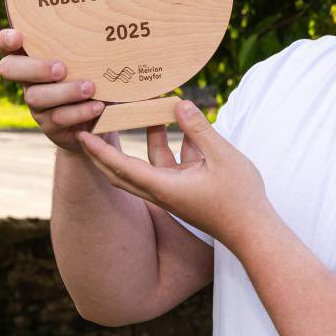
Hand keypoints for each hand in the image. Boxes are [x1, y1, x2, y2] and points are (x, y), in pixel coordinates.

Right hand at [0, 28, 104, 150]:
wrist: (102, 117)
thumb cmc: (95, 76)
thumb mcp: (90, 59)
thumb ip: (86, 44)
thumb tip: (107, 19)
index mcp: (34, 57)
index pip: (7, 44)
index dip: (6, 40)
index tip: (18, 37)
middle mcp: (28, 80)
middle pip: (9, 70)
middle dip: (34, 68)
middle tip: (61, 69)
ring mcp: (36, 104)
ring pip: (35, 97)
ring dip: (65, 91)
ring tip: (90, 88)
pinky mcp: (49, 125)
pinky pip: (58, 118)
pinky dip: (79, 112)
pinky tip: (97, 107)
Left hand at [75, 99, 273, 251]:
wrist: (254, 232)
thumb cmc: (239, 199)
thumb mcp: (222, 157)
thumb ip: (199, 129)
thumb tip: (179, 103)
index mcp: (163, 187)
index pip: (121, 167)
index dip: (99, 150)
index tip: (81, 133)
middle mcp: (163, 191)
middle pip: (123, 170)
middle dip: (106, 149)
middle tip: (95, 125)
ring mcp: (175, 191)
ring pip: (150, 163)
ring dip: (149, 137)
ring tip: (149, 108)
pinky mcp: (188, 190)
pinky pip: (172, 164)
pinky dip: (174, 144)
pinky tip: (187, 123)